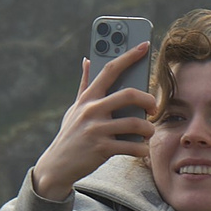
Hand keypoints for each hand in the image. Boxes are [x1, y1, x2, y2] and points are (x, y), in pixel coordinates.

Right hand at [30, 42, 153, 201]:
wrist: (56, 166)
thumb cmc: (70, 135)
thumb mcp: (74, 108)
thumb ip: (84, 85)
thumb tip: (87, 60)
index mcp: (88, 97)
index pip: (110, 69)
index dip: (129, 55)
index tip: (145, 45)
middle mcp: (92, 110)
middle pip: (130, 94)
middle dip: (148, 100)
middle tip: (154, 108)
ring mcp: (96, 129)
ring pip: (135, 123)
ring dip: (148, 129)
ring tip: (148, 132)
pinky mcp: (101, 149)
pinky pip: (132, 146)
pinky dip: (142, 149)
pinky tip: (142, 149)